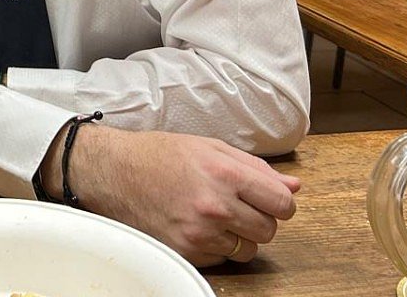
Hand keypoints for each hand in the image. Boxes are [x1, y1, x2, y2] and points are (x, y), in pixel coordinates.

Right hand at [41, 126, 299, 265]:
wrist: (112, 172)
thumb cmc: (159, 155)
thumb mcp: (209, 147)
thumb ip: (254, 167)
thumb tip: (293, 187)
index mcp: (225, 174)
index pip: (282, 204)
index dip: (279, 202)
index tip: (267, 200)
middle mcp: (215, 206)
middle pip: (269, 230)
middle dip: (258, 218)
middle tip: (235, 205)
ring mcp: (200, 232)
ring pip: (248, 249)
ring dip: (239, 235)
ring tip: (214, 215)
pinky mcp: (186, 251)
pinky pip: (222, 258)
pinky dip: (215, 246)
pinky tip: (196, 225)